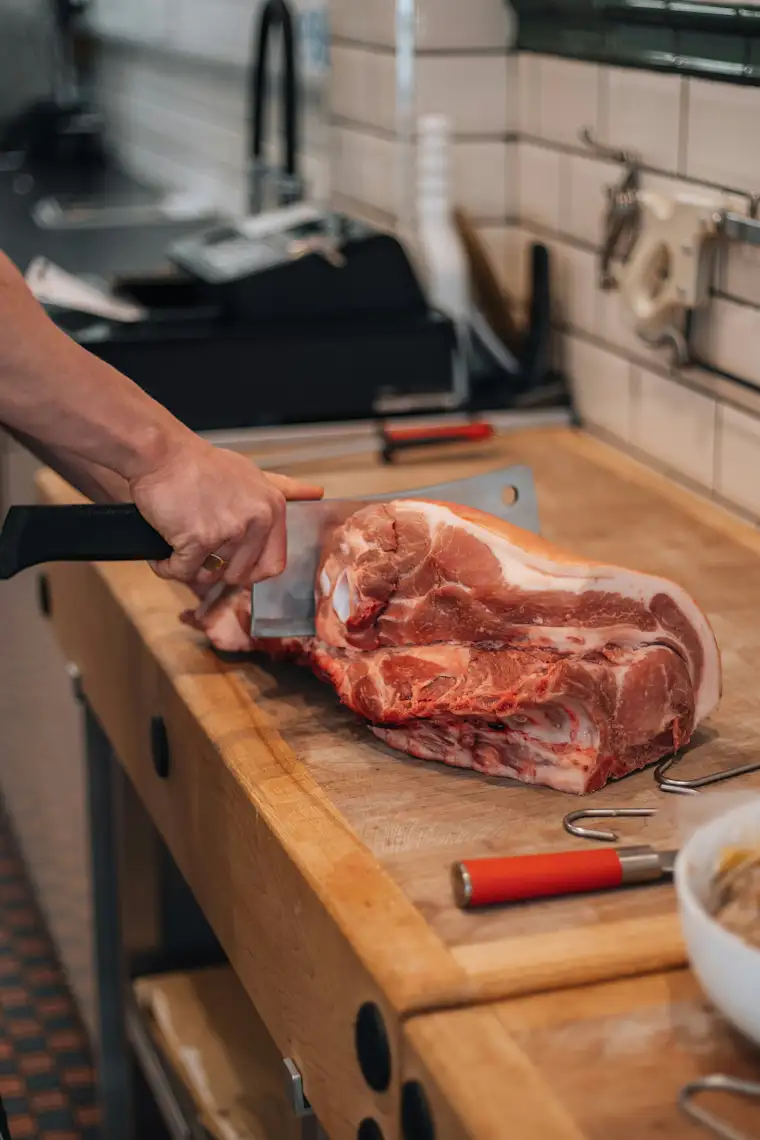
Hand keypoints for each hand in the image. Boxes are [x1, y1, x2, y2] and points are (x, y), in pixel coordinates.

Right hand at [129, 438, 322, 586]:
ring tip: (178, 538)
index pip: (274, 565)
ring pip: (207, 575)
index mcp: (272, 509)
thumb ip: (283, 488)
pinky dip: (166, 566)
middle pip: (238, 575)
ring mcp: (228, 531)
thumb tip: (318, 493)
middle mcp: (256, 521)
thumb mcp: (251, 473)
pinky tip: (163, 548)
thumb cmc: (200, 464)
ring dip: (188, 566)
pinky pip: (181, 572)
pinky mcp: (198, 540)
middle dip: (214, 568)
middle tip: (196, 544)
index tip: (233, 566)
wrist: (160, 453)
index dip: (250, 573)